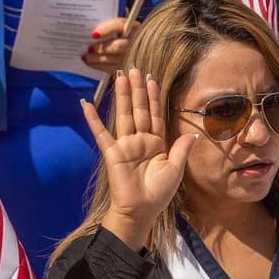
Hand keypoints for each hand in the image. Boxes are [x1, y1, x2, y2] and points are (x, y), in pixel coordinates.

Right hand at [81, 68, 195, 251]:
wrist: (141, 210)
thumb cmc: (158, 193)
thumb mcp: (176, 169)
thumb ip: (181, 149)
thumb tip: (192, 132)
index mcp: (157, 143)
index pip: (156, 114)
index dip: (154, 97)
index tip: (153, 79)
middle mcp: (140, 140)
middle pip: (139, 109)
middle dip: (137, 89)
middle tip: (135, 68)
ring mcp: (125, 144)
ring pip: (124, 115)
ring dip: (121, 96)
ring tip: (120, 76)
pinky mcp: (112, 152)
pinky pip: (101, 133)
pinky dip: (93, 119)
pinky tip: (86, 104)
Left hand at [82, 17, 132, 74]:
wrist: (127, 46)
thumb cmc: (115, 33)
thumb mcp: (112, 26)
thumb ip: (103, 26)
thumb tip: (88, 31)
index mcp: (131, 27)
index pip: (120, 25)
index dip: (107, 29)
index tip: (94, 34)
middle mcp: (135, 41)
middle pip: (119, 46)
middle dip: (102, 48)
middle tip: (89, 48)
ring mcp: (133, 56)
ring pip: (115, 59)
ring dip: (97, 59)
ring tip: (85, 57)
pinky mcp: (127, 67)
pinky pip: (113, 68)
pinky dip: (99, 66)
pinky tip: (90, 63)